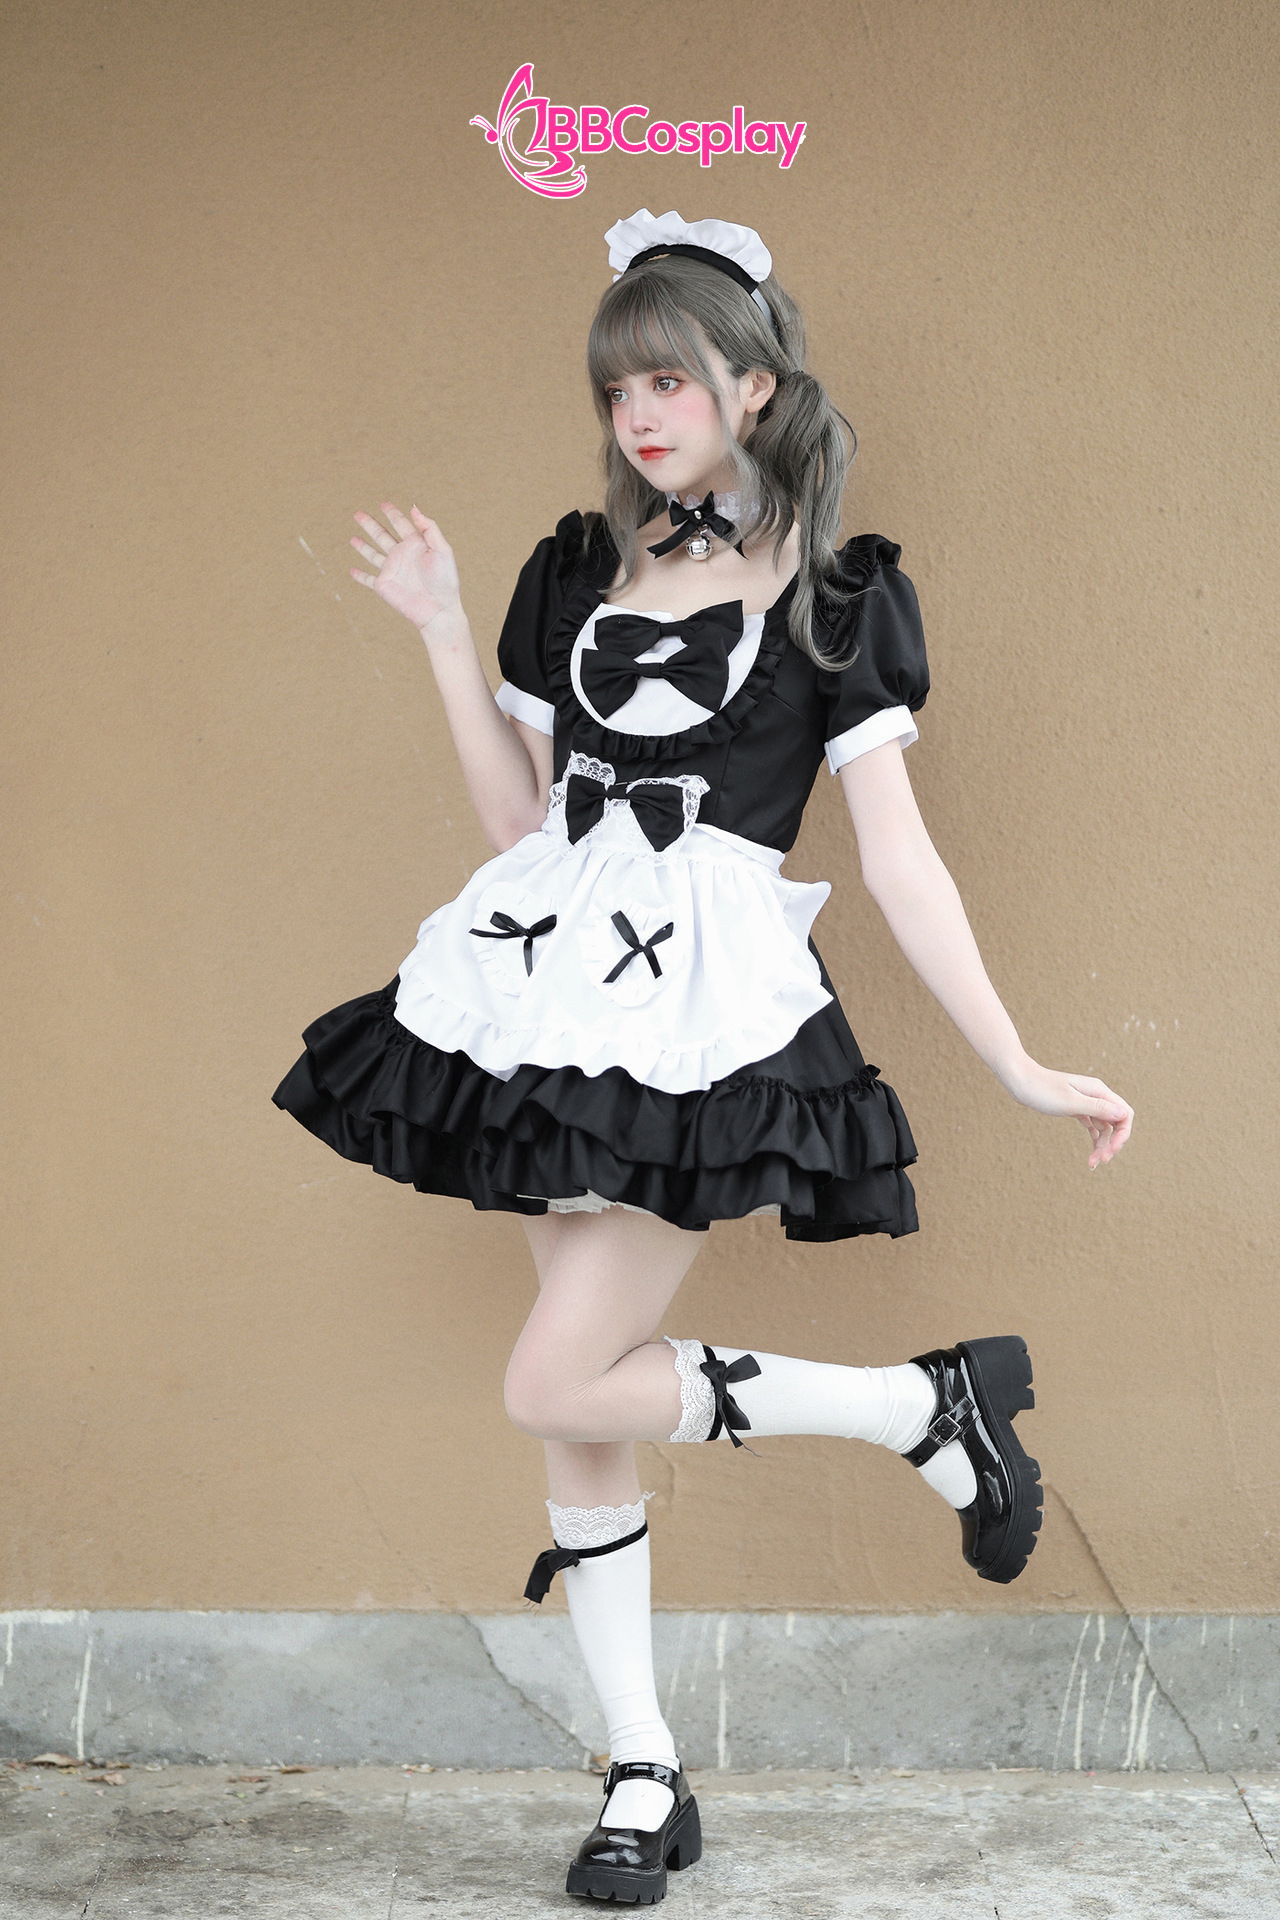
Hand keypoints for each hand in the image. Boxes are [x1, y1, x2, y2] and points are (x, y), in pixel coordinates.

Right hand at [349, 503, 461, 630]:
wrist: (438, 608)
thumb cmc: (445, 580)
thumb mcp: (442, 549)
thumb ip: (429, 527)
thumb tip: (414, 508)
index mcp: (415, 545)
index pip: (401, 524)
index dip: (392, 514)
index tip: (384, 504)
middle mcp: (402, 555)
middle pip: (382, 536)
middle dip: (370, 525)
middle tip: (358, 514)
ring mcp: (391, 570)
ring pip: (372, 554)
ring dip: (362, 546)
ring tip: (353, 538)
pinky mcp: (383, 585)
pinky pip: (368, 579)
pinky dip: (360, 576)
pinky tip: (351, 571)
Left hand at [1002, 1058, 1133, 1167]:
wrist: (1020, 1081)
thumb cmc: (1042, 1089)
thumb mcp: (1070, 1101)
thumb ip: (1096, 1107)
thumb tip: (1123, 1114)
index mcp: (1099, 1091)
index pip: (1125, 1113)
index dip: (1123, 1134)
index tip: (1112, 1150)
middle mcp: (1096, 1095)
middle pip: (1116, 1123)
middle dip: (1112, 1143)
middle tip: (1101, 1161)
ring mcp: (1087, 1102)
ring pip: (1104, 1127)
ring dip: (1102, 1145)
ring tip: (1092, 1163)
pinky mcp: (1076, 1108)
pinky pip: (1092, 1125)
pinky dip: (1094, 1139)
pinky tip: (1090, 1153)